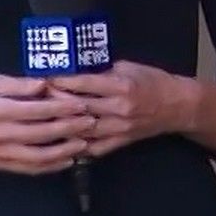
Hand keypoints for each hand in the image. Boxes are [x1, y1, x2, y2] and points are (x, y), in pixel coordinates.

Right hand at [0, 74, 95, 175]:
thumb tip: (45, 84)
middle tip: (91, 122)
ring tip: (84, 143)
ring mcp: (2, 153)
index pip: (36, 110)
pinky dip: (52, 167)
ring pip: (39, 156)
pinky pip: (31, 169)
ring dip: (65, 151)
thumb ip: (20, 85)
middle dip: (69, 128)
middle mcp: (1, 134)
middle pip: (42, 133)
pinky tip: (68, 161)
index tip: (81, 104)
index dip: (61, 107)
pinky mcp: (3, 166)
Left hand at [46, 60, 187, 158]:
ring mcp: (119, 128)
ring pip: (83, 130)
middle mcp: (119, 109)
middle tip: (38, 98)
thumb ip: (103, 70)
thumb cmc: (152, 81)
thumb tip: (76, 69)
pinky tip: (62, 142)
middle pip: (80, 107)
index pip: (85, 84)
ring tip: (45, 120)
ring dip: (63, 126)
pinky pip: (95, 148)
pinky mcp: (121, 142)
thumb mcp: (129, 67)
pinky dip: (78, 146)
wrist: (176, 106)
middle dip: (56, 102)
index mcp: (121, 86)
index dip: (63, 81)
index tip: (46, 78)